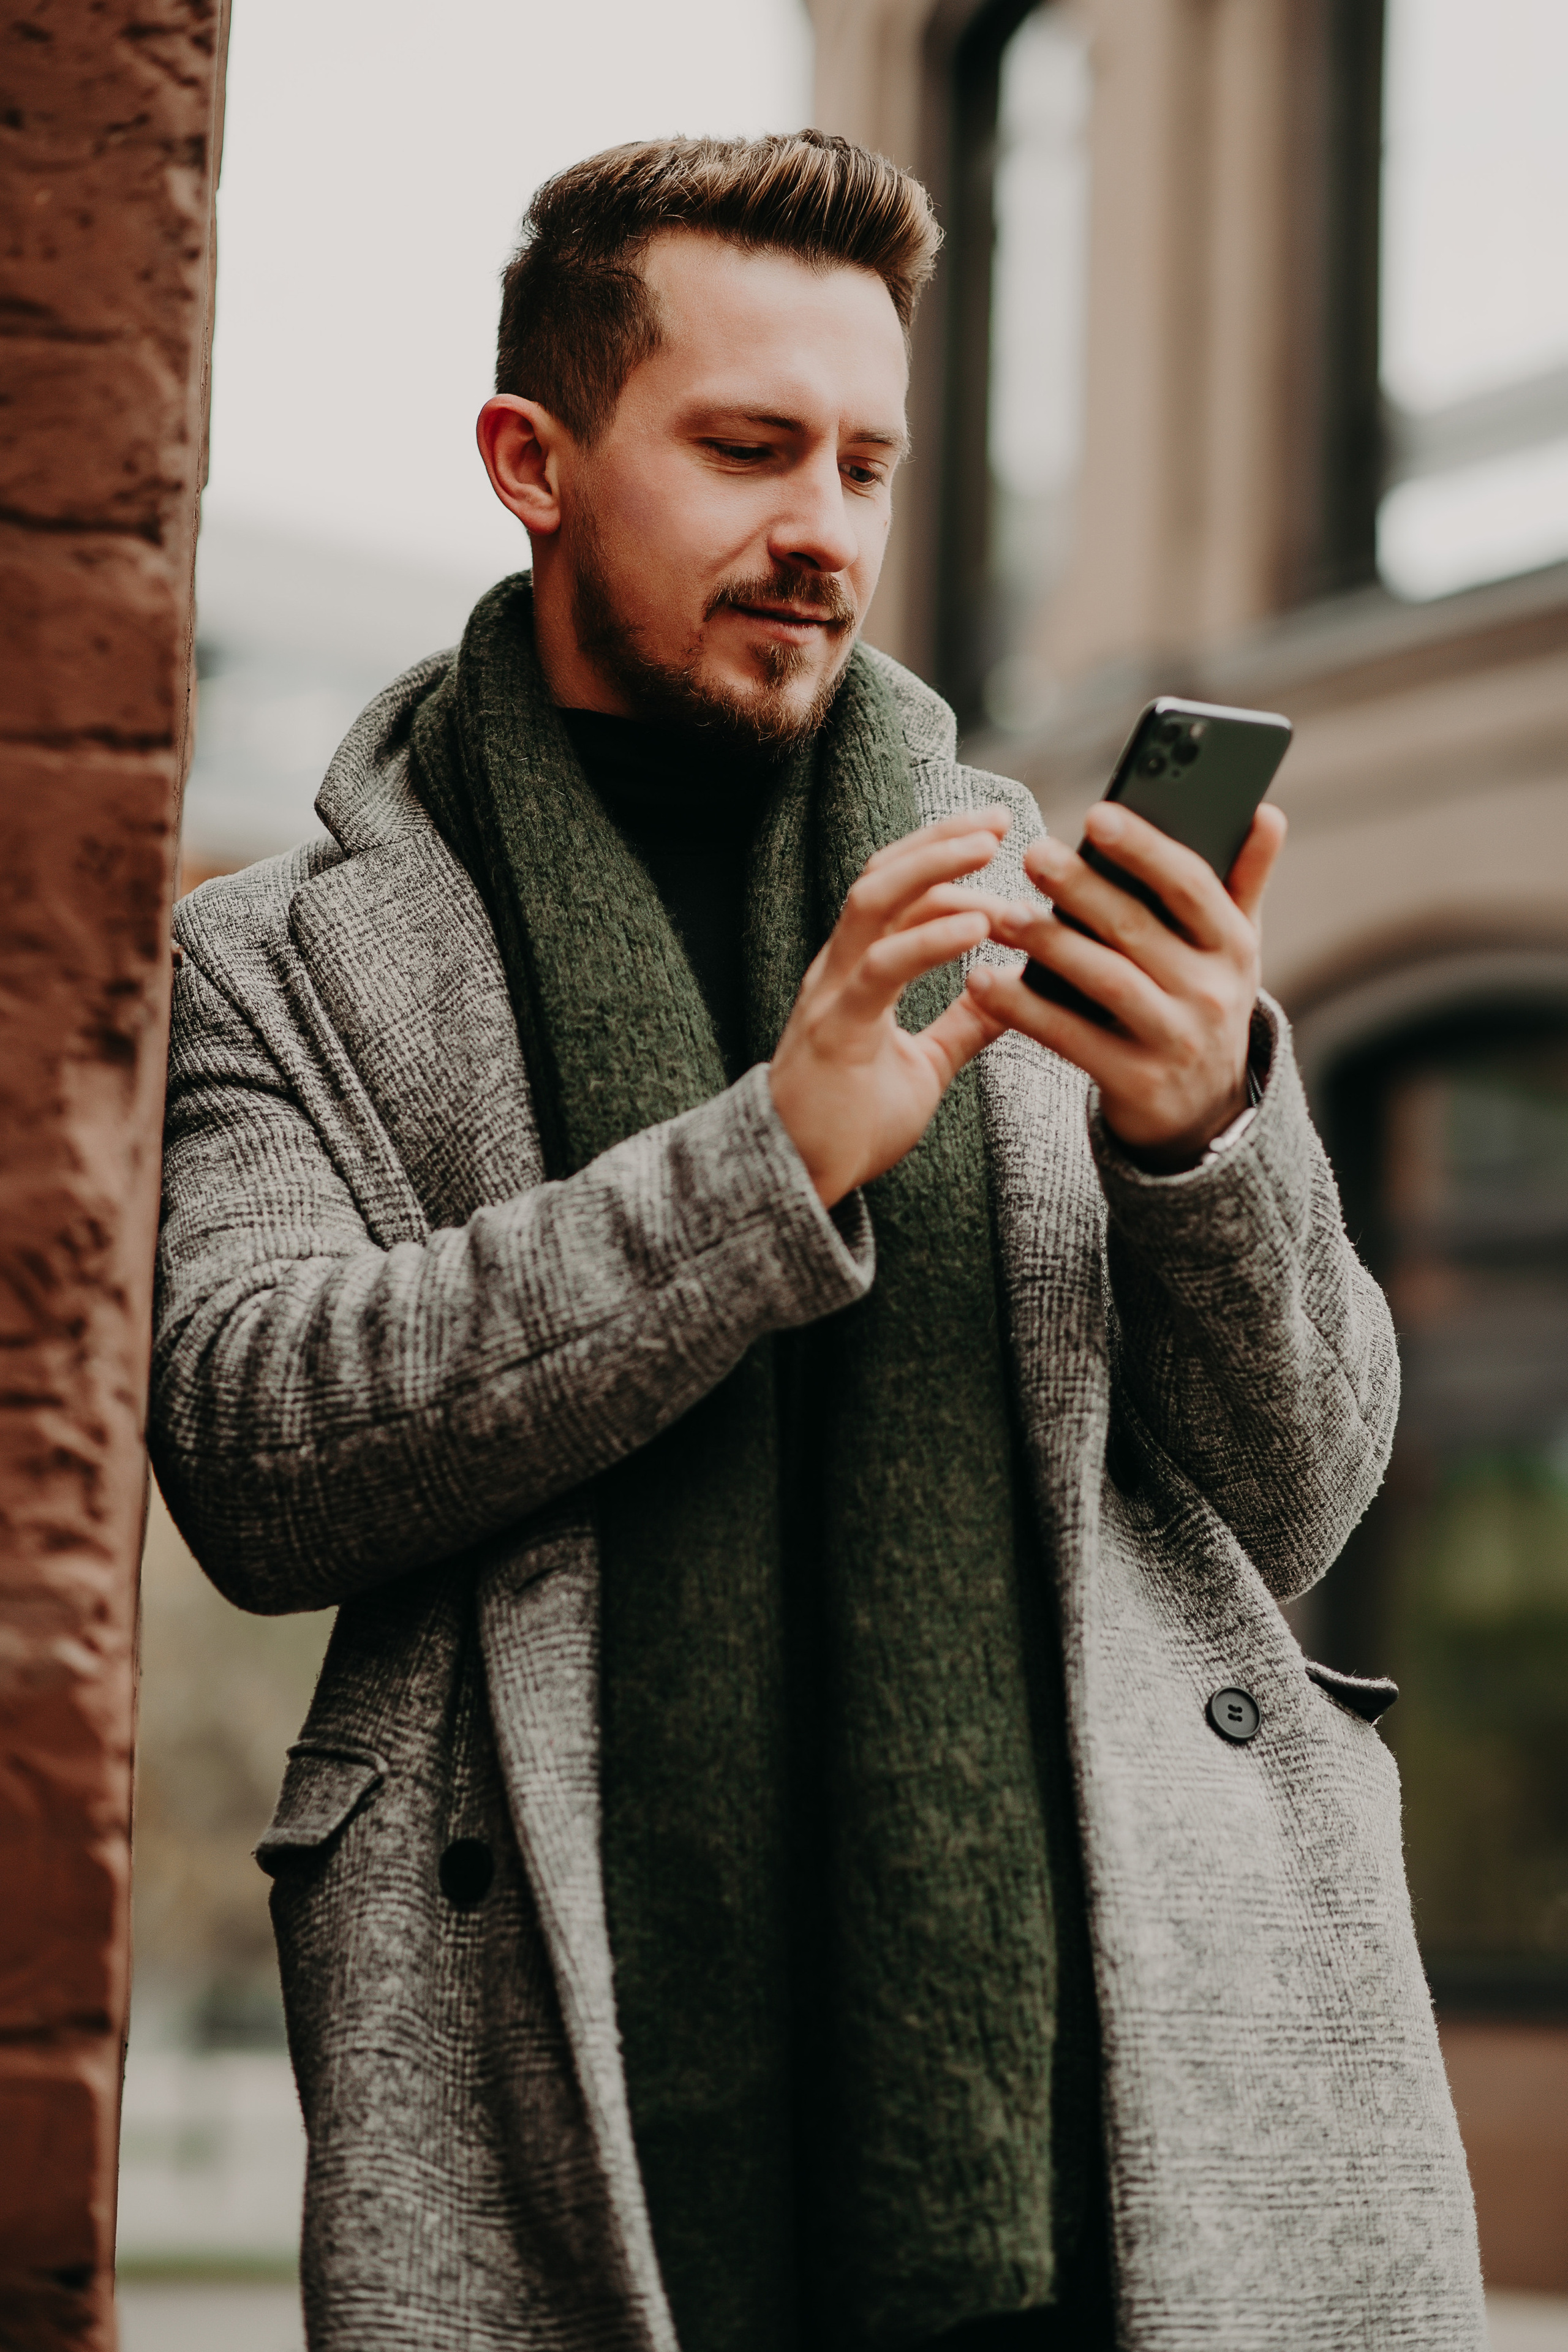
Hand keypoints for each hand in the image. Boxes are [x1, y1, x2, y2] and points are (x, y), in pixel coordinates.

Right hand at [769, 809, 1014, 1206]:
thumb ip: (964, 1025)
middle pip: (880, 876)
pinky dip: (930, 939)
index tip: (994, 832)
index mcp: (854, 971)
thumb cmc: (850, 1125)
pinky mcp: (836, 1029)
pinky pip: (882, 968)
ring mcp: (831, 994)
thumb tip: (1012, 990)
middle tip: (997, 821)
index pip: (893, 888)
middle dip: (938, 840)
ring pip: (872, 902)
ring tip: (988, 848)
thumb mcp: (925, 1066)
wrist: (797, 1181)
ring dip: (932, 868)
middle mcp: (837, 969)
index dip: (939, 852)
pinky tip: (976, 924)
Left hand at [968, 801, 1287, 1168]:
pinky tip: (982, 980)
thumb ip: (1245, 879)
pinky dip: (1023, 1009)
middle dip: (1082, 890)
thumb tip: (1265, 812)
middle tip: (1033, 855)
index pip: (1192, 887)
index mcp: (1233, 946)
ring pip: (1105, 981)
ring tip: (1000, 916)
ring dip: (1049, 945)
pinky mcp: (1136, 1082)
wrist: (1203, 1111)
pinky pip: (1070, 1038)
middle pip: (1138, 930)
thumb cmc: (1202, 1001)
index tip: (1097, 815)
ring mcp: (1175, 1041)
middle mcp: (1212, 993)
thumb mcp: (1233, 947)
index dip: (1146, 850)